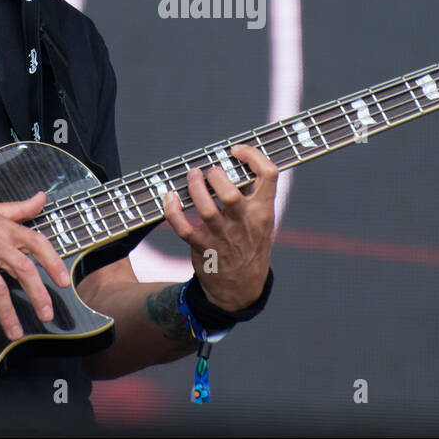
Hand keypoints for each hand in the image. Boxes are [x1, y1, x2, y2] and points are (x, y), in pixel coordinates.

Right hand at [0, 192, 69, 342]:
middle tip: (46, 314)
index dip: (53, 263)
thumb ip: (20, 208)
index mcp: (5, 229)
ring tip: (16, 332)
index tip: (63, 281)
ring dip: (8, 314)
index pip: (37, 244)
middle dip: (38, 295)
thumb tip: (42, 198)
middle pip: (23, 270)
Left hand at [162, 144, 277, 310]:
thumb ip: (253, 195)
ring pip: (205, 208)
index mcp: (263, 211)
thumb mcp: (262, 221)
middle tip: (209, 172)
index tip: (236, 151)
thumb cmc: (250, 244)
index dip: (252, 155)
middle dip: (216, 175)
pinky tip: (170, 197)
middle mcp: (244, 223)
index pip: (268, 175)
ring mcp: (222, 236)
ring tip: (192, 175)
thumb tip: (235, 162)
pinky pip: (183, 227)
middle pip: (230, 193)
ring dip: (195, 187)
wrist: (241, 287)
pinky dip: (172, 210)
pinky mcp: (202, 247)